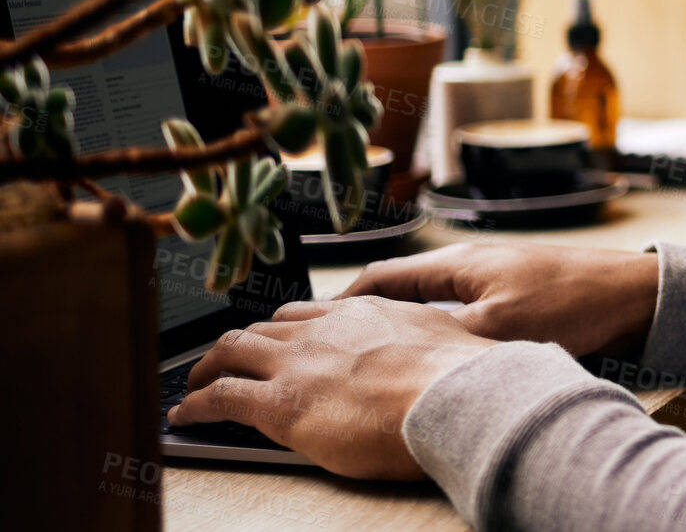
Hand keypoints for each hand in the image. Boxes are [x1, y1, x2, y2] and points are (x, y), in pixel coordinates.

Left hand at [167, 297, 494, 477]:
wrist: (452, 394)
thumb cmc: (459, 376)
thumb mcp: (442, 338)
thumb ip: (418, 340)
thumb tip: (425, 354)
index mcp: (364, 313)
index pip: (309, 314)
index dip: (285, 328)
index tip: (276, 338)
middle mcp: (325, 329)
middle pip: (267, 326)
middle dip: (242, 341)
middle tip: (227, 358)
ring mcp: (300, 363)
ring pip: (235, 350)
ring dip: (210, 366)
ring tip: (198, 381)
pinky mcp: (281, 403)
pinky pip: (222, 397)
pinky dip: (197, 403)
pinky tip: (185, 413)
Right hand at [341, 240, 659, 357]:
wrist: (636, 296)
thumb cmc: (575, 304)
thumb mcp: (503, 328)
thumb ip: (448, 337)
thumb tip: (397, 350)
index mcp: (460, 265)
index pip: (383, 276)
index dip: (344, 302)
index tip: (313, 327)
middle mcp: (473, 266)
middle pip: (402, 288)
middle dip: (366, 314)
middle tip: (335, 345)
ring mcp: (495, 281)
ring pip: (431, 303)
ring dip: (404, 325)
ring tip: (376, 356)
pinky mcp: (517, 299)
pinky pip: (460, 314)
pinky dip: (438, 333)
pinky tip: (438, 358)